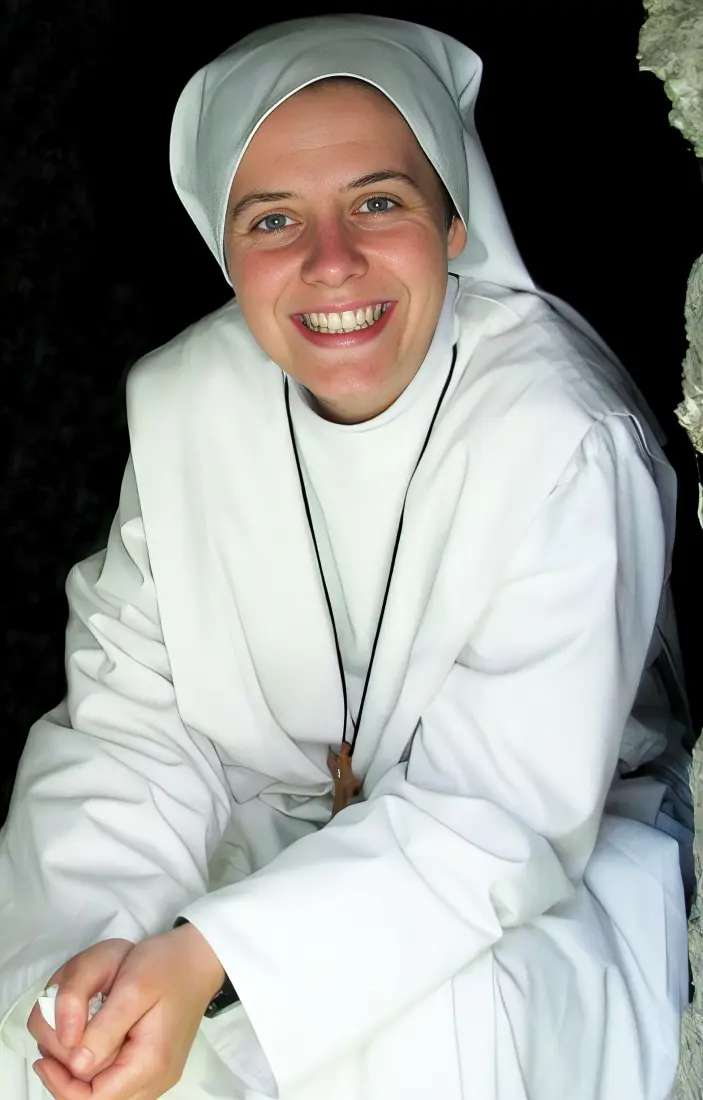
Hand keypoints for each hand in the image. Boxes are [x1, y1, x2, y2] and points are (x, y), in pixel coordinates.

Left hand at [30, 923, 224, 1099]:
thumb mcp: (133, 987)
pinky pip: (116, 1081)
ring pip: (105, 1093)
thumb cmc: (166, 965)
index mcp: (151, 1063)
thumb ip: (104, 1028)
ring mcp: (157, 1075)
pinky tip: (87, 1043)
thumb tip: (76, 1065)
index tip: (43, 1059)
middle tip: (52, 1046)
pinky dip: (95, 1067)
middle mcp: (156, 1080)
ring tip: (68, 1041)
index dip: (63, 1085)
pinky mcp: (153, 1066)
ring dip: (79, 1075)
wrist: (200, 957)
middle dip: (68, 1079)